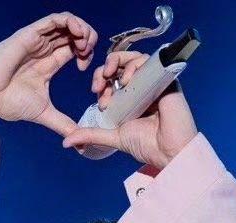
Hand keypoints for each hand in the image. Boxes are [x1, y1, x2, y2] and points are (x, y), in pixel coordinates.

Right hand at [0, 12, 96, 131]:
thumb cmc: (7, 103)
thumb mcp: (43, 113)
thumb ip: (63, 124)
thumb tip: (79, 142)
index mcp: (47, 63)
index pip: (74, 48)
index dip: (87, 53)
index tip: (86, 69)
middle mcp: (43, 49)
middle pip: (73, 33)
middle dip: (88, 40)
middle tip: (89, 54)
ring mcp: (37, 40)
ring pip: (67, 22)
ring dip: (82, 29)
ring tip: (85, 44)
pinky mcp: (30, 34)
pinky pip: (54, 19)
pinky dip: (71, 22)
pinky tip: (77, 35)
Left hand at [61, 49, 198, 170]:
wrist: (168, 150)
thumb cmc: (146, 145)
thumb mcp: (113, 136)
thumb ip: (91, 135)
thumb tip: (66, 142)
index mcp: (127, 98)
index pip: (110, 79)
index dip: (100, 81)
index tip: (97, 96)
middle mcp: (139, 88)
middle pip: (119, 66)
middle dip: (104, 69)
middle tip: (98, 83)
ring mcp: (152, 82)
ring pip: (133, 59)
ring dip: (117, 62)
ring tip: (110, 76)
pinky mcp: (165, 78)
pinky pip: (149, 60)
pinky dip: (135, 64)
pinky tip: (128, 78)